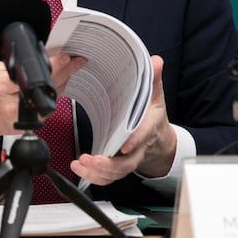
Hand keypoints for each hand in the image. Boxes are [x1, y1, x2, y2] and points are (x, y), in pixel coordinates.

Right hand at [0, 54, 86, 143]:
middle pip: (48, 87)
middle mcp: (13, 105)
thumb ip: (17, 64)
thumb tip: (43, 56)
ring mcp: (22, 119)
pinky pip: (47, 109)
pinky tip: (53, 86)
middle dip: (65, 71)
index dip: (55, 64)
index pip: (35, 74)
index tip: (67, 56)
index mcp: (1, 87)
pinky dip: (51, 96)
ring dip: (61, 83)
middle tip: (75, 60)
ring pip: (51, 99)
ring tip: (65, 70)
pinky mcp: (27, 127)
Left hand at [71, 55, 175, 184]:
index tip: (124, 145)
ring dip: (97, 173)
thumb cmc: (152, 115)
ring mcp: (127, 159)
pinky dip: (93, 177)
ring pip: (115, 173)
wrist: (158, 138)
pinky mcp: (116, 166)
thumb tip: (155, 61)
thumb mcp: (155, 95)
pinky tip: (79, 169)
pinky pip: (107, 176)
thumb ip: (153, 79)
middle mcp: (137, 148)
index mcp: (148, 128)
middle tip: (90, 159)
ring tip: (79, 164)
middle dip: (108, 164)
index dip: (135, 141)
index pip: (143, 136)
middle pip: (127, 163)